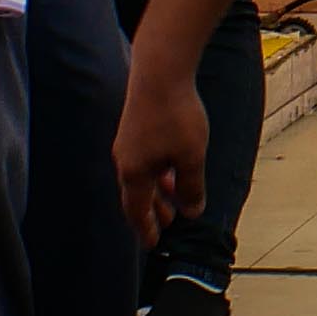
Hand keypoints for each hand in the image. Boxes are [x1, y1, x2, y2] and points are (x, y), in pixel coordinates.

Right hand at [117, 59, 209, 239]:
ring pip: (143, 176)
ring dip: (159, 191)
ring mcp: (128, 143)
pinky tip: (174, 167)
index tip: (152, 244)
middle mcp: (125, 160)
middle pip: (138, 195)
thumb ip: (191, 187)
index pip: (137, 211)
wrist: (160, 71)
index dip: (145, 229)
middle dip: (154, 212)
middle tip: (167, 226)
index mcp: (134, 173)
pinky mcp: (135, 127)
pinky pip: (146, 159)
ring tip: (175, 200)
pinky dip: (159, 171)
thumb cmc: (176, 115)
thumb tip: (191, 212)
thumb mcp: (191, 157)